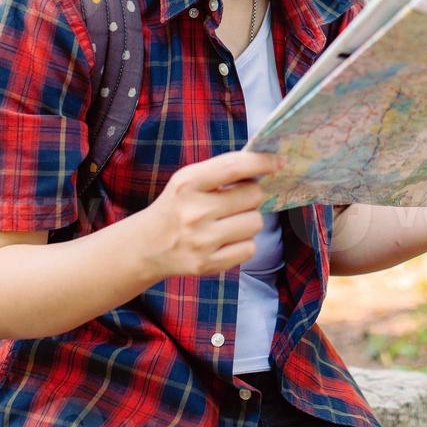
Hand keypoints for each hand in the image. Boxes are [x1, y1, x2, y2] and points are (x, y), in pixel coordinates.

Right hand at [141, 150, 274, 277]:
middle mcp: (194, 211)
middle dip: (251, 195)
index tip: (278, 162)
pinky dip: (244, 243)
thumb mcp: (188, 180)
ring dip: (249, 220)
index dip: (262, 162)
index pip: (234, 167)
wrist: (147, 246)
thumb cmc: (177, 207)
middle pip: (253, 195)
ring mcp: (202, 240)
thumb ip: (222, 171)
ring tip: (229, 221)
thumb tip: (266, 164)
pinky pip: (250, 248)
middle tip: (237, 201)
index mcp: (188, 183)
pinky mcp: (208, 264)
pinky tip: (226, 240)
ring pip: (255, 222)